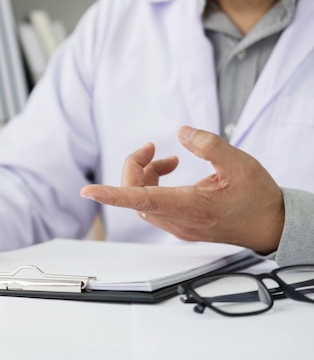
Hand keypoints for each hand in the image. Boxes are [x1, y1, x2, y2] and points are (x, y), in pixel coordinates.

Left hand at [80, 126, 284, 253]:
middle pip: (135, 195)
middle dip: (135, 167)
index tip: (88, 191)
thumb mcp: (239, 163)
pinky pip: (153, 206)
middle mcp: (178, 221)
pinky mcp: (181, 226)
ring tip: (167, 160)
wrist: (272, 227)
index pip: (140, 200)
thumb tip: (182, 132)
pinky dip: (154, 187)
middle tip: (151, 148)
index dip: (111, 194)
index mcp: (189, 207)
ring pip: (142, 201)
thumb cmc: (257, 198)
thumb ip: (208, 144)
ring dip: (145, 177)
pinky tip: (170, 173)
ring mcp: (178, 226)